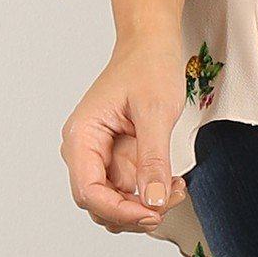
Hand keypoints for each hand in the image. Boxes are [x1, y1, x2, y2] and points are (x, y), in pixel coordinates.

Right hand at [60, 36, 189, 234]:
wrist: (151, 43)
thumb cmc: (148, 65)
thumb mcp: (155, 111)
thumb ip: (153, 158)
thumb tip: (152, 200)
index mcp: (82, 136)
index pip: (88, 192)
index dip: (119, 211)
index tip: (151, 213)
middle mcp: (85, 149)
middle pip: (99, 203)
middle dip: (135, 211)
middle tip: (170, 199)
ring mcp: (101, 154)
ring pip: (115, 201)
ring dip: (144, 205)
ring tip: (175, 188)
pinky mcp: (117, 156)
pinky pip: (129, 188)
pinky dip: (150, 192)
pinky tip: (172, 182)